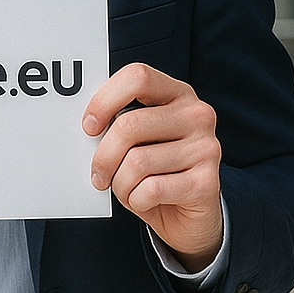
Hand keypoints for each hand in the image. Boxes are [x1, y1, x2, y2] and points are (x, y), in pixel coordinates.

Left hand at [83, 62, 222, 270]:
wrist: (190, 215)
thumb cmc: (156, 171)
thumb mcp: (139, 140)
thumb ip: (121, 124)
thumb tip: (87, 126)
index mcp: (177, 93)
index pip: (137, 77)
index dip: (105, 100)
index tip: (89, 126)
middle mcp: (197, 115)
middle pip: (129, 125)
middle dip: (104, 156)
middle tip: (98, 174)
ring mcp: (206, 148)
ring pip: (137, 161)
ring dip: (120, 183)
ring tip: (125, 189)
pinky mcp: (206, 183)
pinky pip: (151, 189)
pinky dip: (136, 200)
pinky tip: (143, 201)